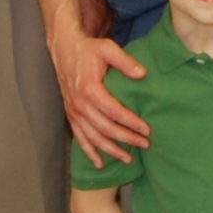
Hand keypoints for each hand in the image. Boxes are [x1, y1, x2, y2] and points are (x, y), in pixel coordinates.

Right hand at [51, 25, 150, 167]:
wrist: (64, 51)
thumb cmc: (89, 50)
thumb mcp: (107, 48)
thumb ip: (125, 61)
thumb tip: (142, 74)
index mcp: (89, 89)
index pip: (114, 111)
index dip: (131, 122)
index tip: (147, 129)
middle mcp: (80, 104)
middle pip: (105, 128)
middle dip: (126, 139)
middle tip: (145, 144)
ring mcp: (74, 112)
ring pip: (93, 137)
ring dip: (111, 150)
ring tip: (128, 159)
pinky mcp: (71, 115)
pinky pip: (80, 138)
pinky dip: (89, 152)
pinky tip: (100, 163)